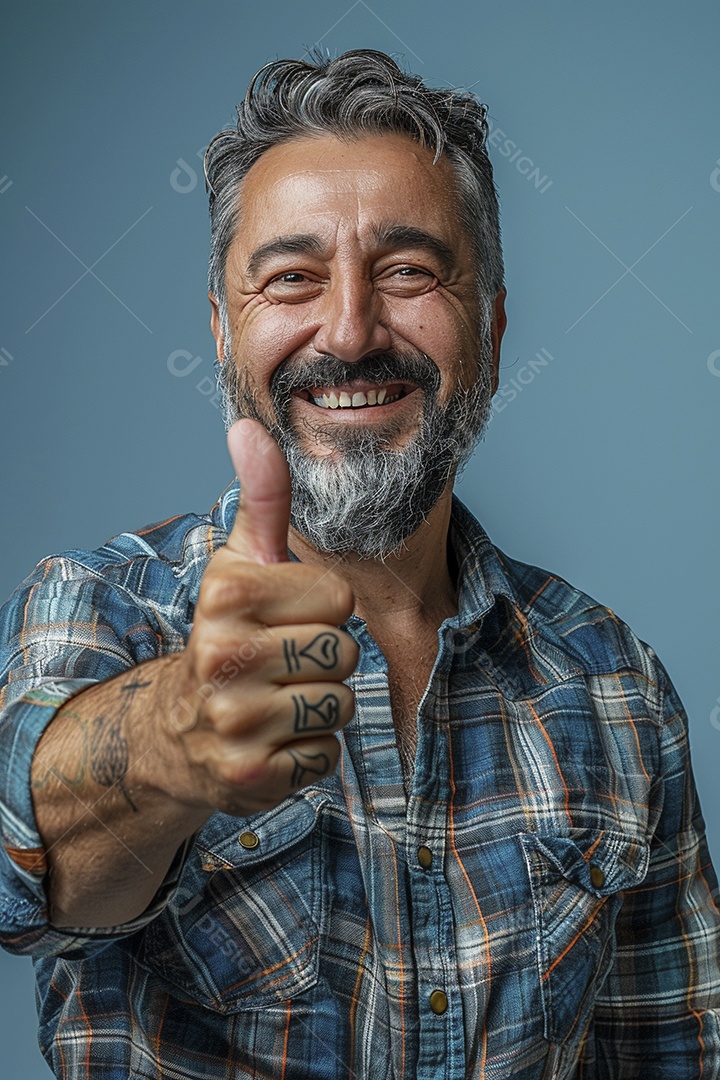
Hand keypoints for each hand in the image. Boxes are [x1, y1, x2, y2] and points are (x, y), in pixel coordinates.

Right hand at [170, 418, 357, 814]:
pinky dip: (312, 750)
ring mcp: (234, 723)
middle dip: (324, 656)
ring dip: (321, 704)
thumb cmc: (229, 631)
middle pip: (345, 651)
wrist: (179, 727)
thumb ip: (263, 498)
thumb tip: (250, 427)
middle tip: (280, 661)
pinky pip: (328, 755)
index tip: (281, 615)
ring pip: (341, 704)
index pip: (339, 596)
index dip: (320, 606)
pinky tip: (274, 737)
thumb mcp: (243, 562)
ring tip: (278, 697)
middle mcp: (222, 657)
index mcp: (226, 594)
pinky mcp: (251, 777)